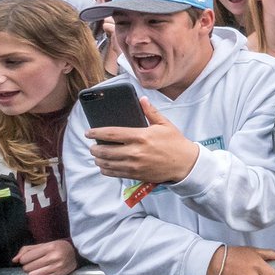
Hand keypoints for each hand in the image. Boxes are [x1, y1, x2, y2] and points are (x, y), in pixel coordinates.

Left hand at [13, 239, 77, 274]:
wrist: (76, 253)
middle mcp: (53, 257)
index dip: (24, 259)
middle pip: (27, 268)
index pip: (26, 258)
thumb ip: (27, 250)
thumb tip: (14, 260)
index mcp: (49, 247)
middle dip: (28, 267)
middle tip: (34, 264)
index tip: (29, 259)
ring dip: (32, 274)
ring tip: (37, 270)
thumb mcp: (44, 245)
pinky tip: (40, 274)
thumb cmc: (58, 248)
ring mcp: (56, 267)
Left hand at [85, 97, 200, 182]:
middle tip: (92, 145)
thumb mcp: (164, 124)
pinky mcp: (136, 175)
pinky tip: (105, 165)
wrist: (185, 164)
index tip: (88, 132)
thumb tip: (142, 99)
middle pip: (105, 151)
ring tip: (97, 155)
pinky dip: (106, 169)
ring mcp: (134, 165)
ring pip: (107, 163)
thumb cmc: (175, 143)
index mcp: (140, 136)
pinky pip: (114, 173)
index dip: (96, 132)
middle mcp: (135, 152)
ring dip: (98, 159)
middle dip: (94, 148)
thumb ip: (150, 111)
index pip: (111, 134)